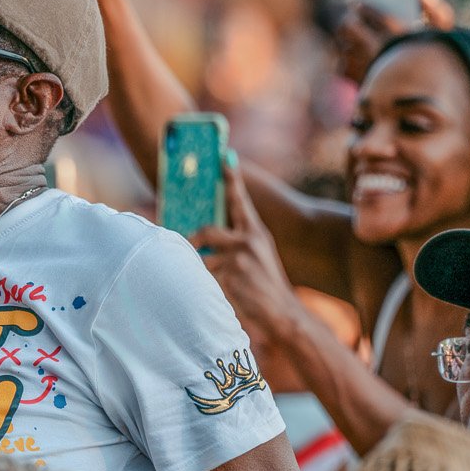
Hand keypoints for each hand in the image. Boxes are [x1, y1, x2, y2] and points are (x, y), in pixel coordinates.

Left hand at [191, 157, 305, 342]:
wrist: (282, 312)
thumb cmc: (266, 284)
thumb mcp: (259, 255)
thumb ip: (238, 241)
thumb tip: (205, 234)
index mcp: (257, 233)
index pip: (240, 201)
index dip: (231, 179)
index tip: (224, 158)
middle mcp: (249, 241)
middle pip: (207, 230)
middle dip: (193, 240)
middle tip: (187, 247)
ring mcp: (240, 259)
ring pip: (201, 258)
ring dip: (199, 270)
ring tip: (209, 280)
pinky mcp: (231, 278)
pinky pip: (204, 278)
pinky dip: (204, 286)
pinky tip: (214, 295)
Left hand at [333, 0, 456, 84]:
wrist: (428, 96)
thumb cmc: (438, 60)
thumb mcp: (445, 34)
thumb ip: (435, 9)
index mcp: (397, 35)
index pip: (370, 13)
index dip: (361, 5)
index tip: (355, 0)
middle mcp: (378, 51)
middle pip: (349, 27)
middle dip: (348, 20)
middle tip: (350, 17)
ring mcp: (366, 69)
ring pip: (343, 48)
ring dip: (345, 41)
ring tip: (349, 35)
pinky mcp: (359, 85)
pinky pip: (342, 67)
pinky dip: (345, 61)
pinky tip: (352, 55)